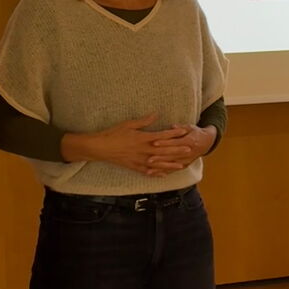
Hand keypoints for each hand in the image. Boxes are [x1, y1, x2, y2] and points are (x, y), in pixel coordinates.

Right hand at [61, 114, 190, 176]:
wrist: (98, 148)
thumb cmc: (112, 134)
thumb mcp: (128, 124)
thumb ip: (144, 121)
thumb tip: (156, 114)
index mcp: (142, 138)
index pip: (162, 135)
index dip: (174, 133)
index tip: (184, 131)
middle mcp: (142, 150)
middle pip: (163, 150)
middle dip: (177, 149)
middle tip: (190, 149)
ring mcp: (138, 160)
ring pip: (158, 163)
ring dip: (170, 164)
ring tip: (182, 165)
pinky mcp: (133, 166)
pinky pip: (147, 171)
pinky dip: (156, 173)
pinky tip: (164, 175)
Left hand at [148, 124, 217, 170]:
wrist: (206, 143)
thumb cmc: (196, 133)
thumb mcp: (191, 127)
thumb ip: (181, 128)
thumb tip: (172, 126)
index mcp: (189, 141)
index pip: (175, 142)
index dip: (164, 143)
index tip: (154, 143)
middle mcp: (188, 152)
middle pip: (172, 155)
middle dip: (160, 158)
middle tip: (148, 159)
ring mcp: (187, 160)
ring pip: (172, 164)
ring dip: (160, 168)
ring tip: (149, 170)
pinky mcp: (185, 165)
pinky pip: (174, 170)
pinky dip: (164, 172)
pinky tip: (156, 175)